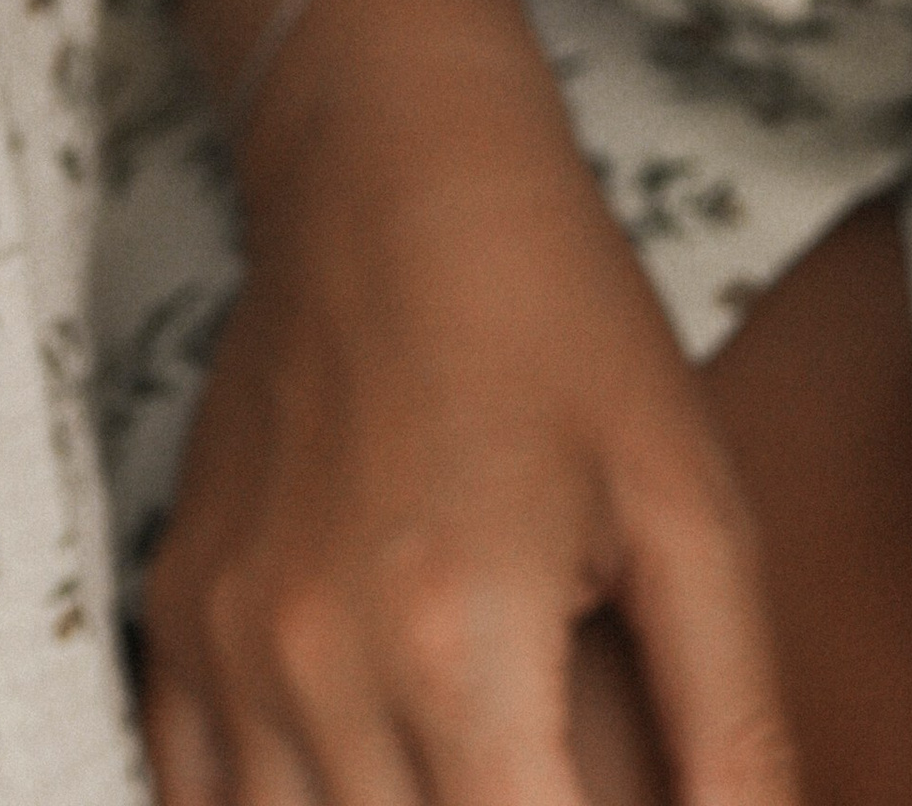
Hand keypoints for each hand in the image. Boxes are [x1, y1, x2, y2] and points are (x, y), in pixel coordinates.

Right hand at [151, 0, 799, 805]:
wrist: (396, 169)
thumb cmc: (564, 326)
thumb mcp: (692, 510)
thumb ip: (736, 725)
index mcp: (460, 645)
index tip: (617, 804)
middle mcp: (318, 664)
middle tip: (549, 775)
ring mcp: (227, 644)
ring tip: (476, 769)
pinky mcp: (175, 614)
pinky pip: (193, 800)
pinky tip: (363, 781)